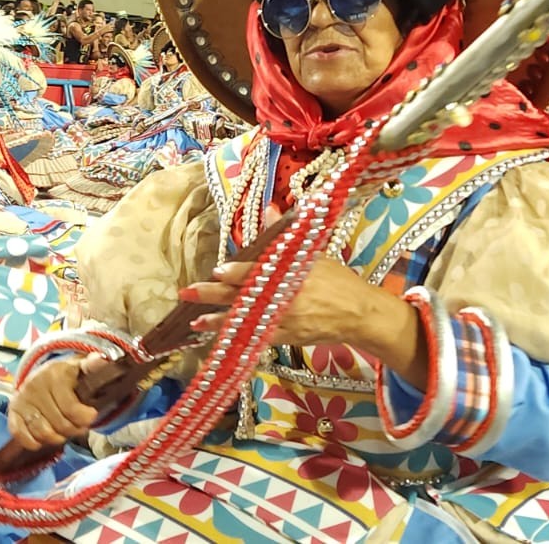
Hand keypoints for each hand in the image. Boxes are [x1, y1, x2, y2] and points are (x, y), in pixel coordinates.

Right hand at [8, 353, 104, 447]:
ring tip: (65, 433)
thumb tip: (100, 359)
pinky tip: (45, 438)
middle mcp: (35, 386)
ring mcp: (22, 399)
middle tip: (80, 427)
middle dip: (74, 430)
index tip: (92, 416)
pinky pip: (21, 434)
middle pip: (59, 424)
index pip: (71, 407)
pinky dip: (34, 442)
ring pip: (42, 432)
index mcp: (55, 375)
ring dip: (57, 438)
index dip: (85, 418)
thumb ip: (94, 366)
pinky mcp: (13, 412)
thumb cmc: (67, 377)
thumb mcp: (82, 369)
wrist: (42, 376)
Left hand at [182, 258, 396, 349]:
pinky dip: (239, 338)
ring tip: (195, 321)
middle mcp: (284, 298)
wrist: (359, 313)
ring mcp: (284, 320)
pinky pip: (258, 338)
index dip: (237, 272)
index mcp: (291, 273)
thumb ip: (286, 237)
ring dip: (218, 321)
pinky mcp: (287, 337)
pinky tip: (221, 338)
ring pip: (246, 321)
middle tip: (188, 293)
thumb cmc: (338, 280)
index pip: (260, 272)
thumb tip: (270, 211)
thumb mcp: (314, 254)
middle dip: (213, 295)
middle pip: (244, 296)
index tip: (217, 269)